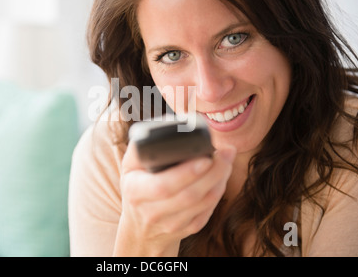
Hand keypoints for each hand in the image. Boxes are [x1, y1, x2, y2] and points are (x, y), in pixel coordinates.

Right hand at [113, 142, 235, 256]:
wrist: (139, 226)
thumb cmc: (137, 185)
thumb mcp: (130, 165)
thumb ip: (141, 147)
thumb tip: (168, 128)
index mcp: (135, 192)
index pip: (163, 186)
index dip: (187, 173)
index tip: (206, 158)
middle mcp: (151, 212)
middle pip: (189, 195)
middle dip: (213, 173)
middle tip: (226, 153)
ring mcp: (170, 224)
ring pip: (202, 204)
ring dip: (219, 181)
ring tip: (227, 161)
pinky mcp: (186, 230)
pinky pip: (207, 212)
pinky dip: (218, 193)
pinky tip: (221, 177)